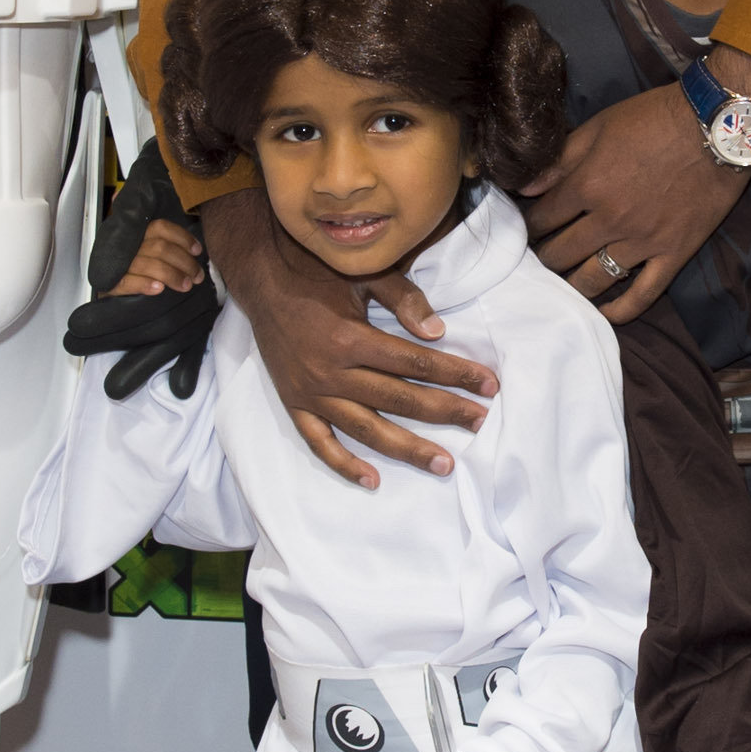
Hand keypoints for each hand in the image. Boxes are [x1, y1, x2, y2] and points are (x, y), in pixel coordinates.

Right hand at [116, 216, 204, 297]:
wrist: (109, 293)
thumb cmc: (136, 272)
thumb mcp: (151, 254)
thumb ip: (168, 248)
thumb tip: (196, 251)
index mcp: (137, 233)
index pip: (160, 227)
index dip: (182, 238)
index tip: (197, 250)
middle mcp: (127, 245)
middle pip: (160, 247)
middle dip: (184, 262)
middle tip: (197, 275)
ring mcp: (117, 264)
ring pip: (148, 264)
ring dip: (172, 275)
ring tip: (186, 285)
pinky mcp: (110, 283)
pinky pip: (127, 282)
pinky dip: (145, 284)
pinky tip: (159, 289)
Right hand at [202, 189, 496, 491]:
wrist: (261, 279)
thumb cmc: (317, 271)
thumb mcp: (363, 274)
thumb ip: (402, 300)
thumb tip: (438, 332)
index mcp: (350, 338)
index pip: (416, 363)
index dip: (457, 374)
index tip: (489, 384)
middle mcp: (330, 372)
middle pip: (398, 399)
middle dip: (445, 411)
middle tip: (480, 422)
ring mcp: (310, 392)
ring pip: (365, 429)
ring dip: (407, 448)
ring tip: (443, 464)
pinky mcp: (294, 403)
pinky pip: (319, 442)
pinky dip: (343, 464)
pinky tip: (372, 480)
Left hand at [523, 65, 750, 322]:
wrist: (718, 126)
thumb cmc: (654, 118)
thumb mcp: (599, 126)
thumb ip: (559, 160)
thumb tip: (523, 188)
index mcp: (587, 185)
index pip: (542, 218)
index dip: (529, 225)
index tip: (527, 229)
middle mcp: (609, 220)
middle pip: (560, 254)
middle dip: (544, 257)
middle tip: (540, 258)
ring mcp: (642, 242)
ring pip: (593, 280)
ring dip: (571, 285)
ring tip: (564, 284)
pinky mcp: (673, 254)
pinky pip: (643, 294)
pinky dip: (621, 310)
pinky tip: (605, 312)